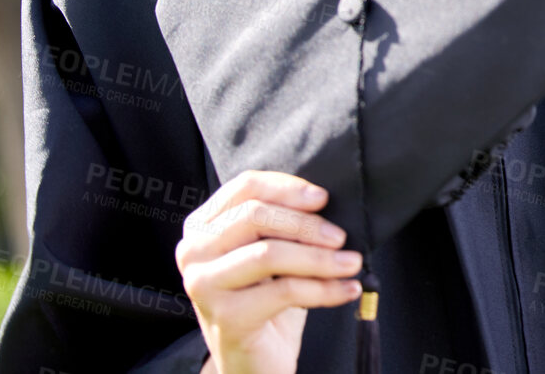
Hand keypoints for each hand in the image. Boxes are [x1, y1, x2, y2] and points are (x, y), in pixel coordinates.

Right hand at [177, 171, 362, 373]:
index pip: (245, 187)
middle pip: (255, 216)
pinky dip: (323, 289)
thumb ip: (282, 221)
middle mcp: (193, 252)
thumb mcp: (270, 250)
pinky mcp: (225, 317)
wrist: (253, 358)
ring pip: (269, 253)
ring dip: (319, 258)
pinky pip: (284, 291)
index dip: (288, 188)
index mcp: (202, 225)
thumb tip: (324, 200)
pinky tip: (347, 289)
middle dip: (306, 224)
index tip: (323, 198)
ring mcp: (203, 285)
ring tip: (351, 262)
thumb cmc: (265, 296)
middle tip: (340, 237)